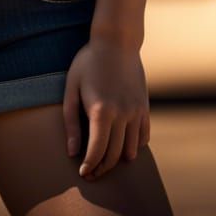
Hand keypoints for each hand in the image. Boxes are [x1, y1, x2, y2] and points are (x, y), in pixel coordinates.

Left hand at [62, 37, 150, 179]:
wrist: (117, 41)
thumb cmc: (89, 62)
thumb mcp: (72, 87)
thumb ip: (71, 122)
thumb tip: (72, 152)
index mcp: (101, 111)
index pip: (97, 152)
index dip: (89, 167)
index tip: (83, 173)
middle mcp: (122, 115)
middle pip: (114, 155)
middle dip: (102, 169)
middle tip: (91, 173)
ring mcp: (136, 111)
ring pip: (130, 150)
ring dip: (118, 160)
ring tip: (105, 161)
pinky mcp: (144, 107)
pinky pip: (143, 137)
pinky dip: (134, 147)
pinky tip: (123, 146)